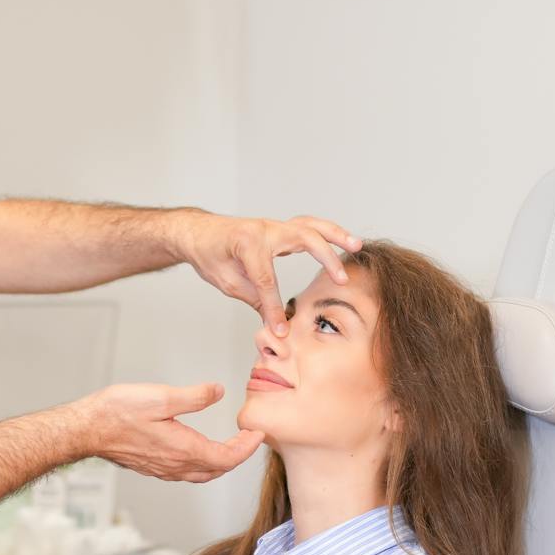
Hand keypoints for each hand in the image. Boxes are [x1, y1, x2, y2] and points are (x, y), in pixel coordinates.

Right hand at [79, 383, 264, 482]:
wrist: (86, 428)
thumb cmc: (117, 412)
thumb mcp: (161, 397)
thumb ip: (194, 396)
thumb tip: (218, 392)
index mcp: (183, 450)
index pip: (227, 458)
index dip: (247, 447)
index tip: (258, 433)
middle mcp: (175, 465)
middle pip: (218, 469)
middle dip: (238, 454)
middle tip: (249, 437)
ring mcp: (162, 469)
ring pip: (202, 473)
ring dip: (221, 461)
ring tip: (231, 444)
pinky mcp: (151, 466)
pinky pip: (185, 472)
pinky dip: (202, 462)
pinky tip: (198, 449)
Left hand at [171, 212, 362, 335]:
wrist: (198, 234)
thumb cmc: (209, 256)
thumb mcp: (228, 283)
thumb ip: (257, 299)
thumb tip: (278, 323)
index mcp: (247, 244)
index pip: (267, 279)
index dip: (275, 307)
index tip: (282, 329)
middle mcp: (264, 230)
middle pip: (303, 238)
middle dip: (326, 257)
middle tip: (343, 279)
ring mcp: (272, 227)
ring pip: (310, 226)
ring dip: (335, 236)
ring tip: (356, 246)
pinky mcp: (278, 229)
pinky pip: (307, 227)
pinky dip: (326, 234)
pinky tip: (341, 244)